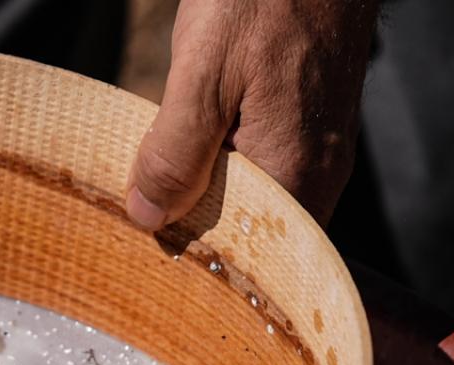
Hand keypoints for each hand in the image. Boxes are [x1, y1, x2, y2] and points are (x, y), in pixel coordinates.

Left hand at [126, 0, 378, 229]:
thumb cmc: (264, 0)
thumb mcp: (203, 75)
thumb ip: (176, 151)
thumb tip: (149, 217)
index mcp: (294, 172)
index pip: (243, 250)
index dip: (190, 250)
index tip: (143, 238)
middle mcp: (316, 170)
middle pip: (247, 229)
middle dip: (193, 223)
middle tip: (137, 211)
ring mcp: (316, 146)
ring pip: (251, 196)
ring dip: (202, 191)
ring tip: (152, 179)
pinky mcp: (306, 123)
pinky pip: (259, 165)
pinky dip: (219, 164)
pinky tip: (184, 147)